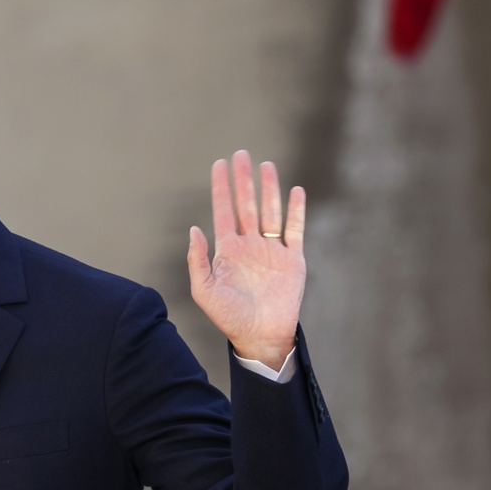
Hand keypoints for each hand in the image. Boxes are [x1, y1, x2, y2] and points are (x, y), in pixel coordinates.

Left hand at [186, 150, 305, 369]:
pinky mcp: (292, 259)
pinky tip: (295, 191)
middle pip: (247, 204)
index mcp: (228, 250)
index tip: (219, 164)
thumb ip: (197, 259)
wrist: (259, 336)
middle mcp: (250, 245)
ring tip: (266, 166)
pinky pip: (295, 230)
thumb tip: (194, 228)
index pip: (223, 210)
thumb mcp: (203, 290)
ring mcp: (272, 250)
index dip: (221, 187)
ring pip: (271, 211)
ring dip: (269, 189)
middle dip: (244, 180)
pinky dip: (296, 211)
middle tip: (241, 154)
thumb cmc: (228, 317)